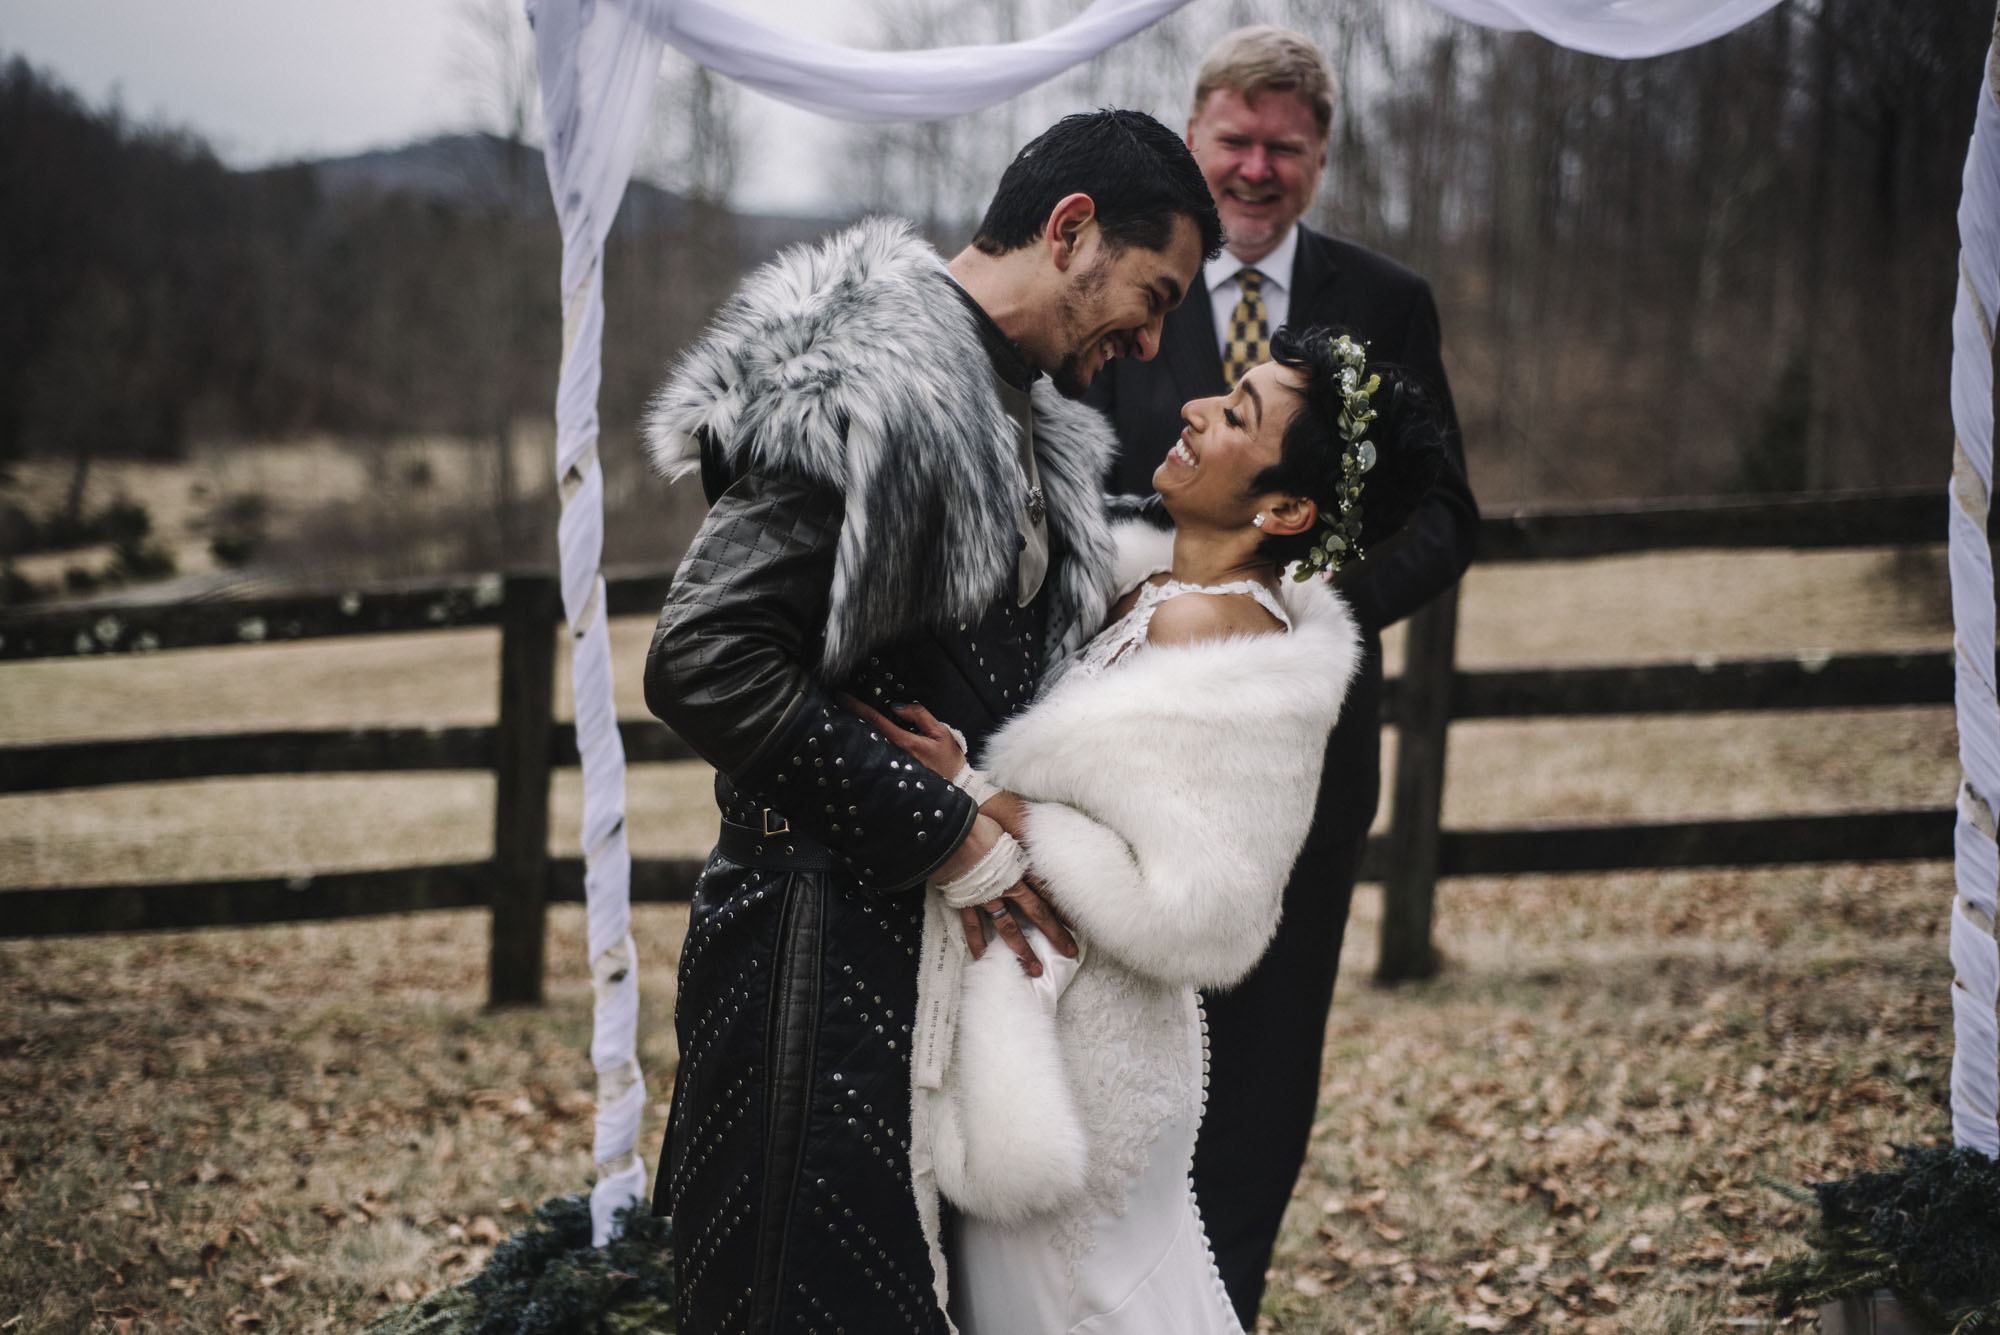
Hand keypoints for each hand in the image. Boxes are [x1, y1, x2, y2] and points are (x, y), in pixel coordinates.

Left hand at [840, 696, 965, 776]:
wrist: (957, 787)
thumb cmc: (949, 759)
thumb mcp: (940, 732)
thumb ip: (919, 715)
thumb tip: (896, 706)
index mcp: (906, 744)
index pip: (876, 721)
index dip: (857, 708)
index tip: (842, 697)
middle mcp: (893, 757)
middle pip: (867, 734)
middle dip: (851, 719)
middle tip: (836, 705)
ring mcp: (890, 768)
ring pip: (869, 745)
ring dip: (856, 731)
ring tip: (844, 719)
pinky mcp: (890, 775)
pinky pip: (875, 756)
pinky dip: (866, 745)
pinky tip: (859, 738)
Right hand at [934, 814, 1076, 976]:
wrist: (952, 832)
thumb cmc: (980, 824)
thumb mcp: (1008, 825)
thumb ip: (1020, 836)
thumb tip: (1031, 828)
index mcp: (1021, 867)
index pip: (1049, 891)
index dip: (1065, 907)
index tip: (1079, 924)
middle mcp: (1009, 886)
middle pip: (1038, 914)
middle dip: (1055, 934)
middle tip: (1070, 953)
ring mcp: (988, 896)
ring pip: (1008, 928)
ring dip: (1022, 949)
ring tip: (1033, 969)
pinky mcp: (967, 901)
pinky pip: (973, 926)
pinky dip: (977, 943)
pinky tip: (982, 958)